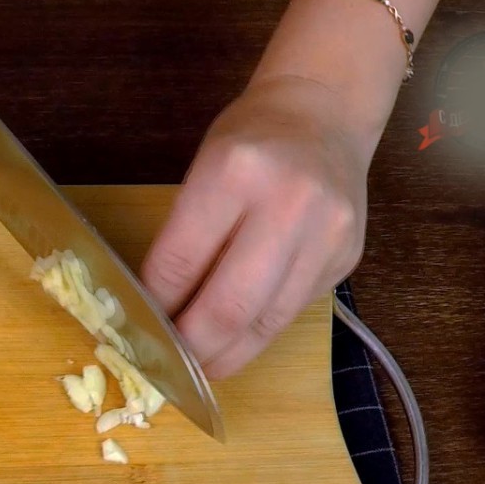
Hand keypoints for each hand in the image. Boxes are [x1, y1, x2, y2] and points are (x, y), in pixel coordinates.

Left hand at [141, 76, 371, 379]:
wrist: (324, 115)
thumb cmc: (250, 142)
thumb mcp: (202, 169)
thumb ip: (184, 236)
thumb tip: (157, 309)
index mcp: (236, 173)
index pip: (180, 261)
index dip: (155, 305)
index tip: (137, 328)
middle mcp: (289, 204)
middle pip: (229, 305)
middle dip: (192, 346)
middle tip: (168, 364)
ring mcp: (326, 235)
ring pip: (267, 322)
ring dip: (226, 354)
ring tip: (198, 367)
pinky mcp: (347, 258)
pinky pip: (292, 312)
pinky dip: (258, 334)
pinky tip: (235, 342)